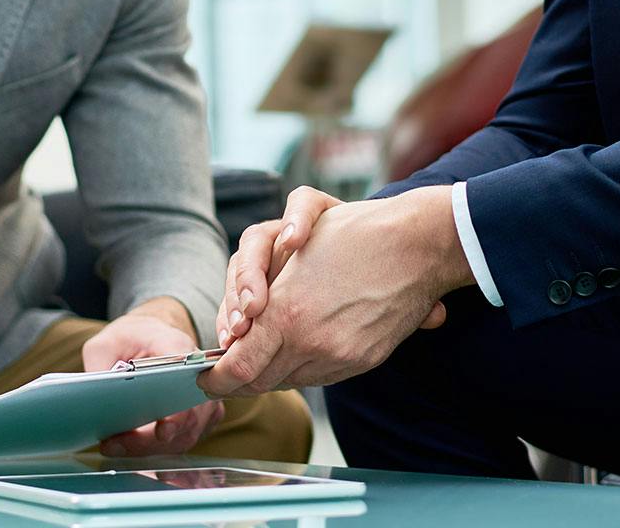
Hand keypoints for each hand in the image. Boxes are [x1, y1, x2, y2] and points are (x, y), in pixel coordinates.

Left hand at [84, 298, 224, 455]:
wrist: (151, 337)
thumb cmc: (132, 339)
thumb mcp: (105, 343)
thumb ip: (99, 367)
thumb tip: (94, 399)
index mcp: (177, 346)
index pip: (187, 377)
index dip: (179, 407)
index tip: (162, 430)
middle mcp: (199, 372)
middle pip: (187, 417)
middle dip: (150, 439)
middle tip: (115, 445)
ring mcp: (203, 397)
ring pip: (186, 435)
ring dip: (149, 447)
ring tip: (114, 446)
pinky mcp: (200, 416)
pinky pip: (184, 439)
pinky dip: (157, 448)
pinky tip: (130, 446)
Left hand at [197, 186, 468, 397]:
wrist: (414, 245)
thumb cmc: (351, 236)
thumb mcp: (291, 258)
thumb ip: (258, 301)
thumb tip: (236, 340)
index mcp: (285, 314)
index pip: (239, 368)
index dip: (217, 379)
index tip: (206, 379)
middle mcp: (309, 341)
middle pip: (260, 381)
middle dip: (240, 377)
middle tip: (227, 373)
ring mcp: (338, 356)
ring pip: (288, 382)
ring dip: (272, 372)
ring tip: (263, 359)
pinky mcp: (362, 361)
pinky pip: (319, 378)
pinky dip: (303, 369)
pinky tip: (299, 353)